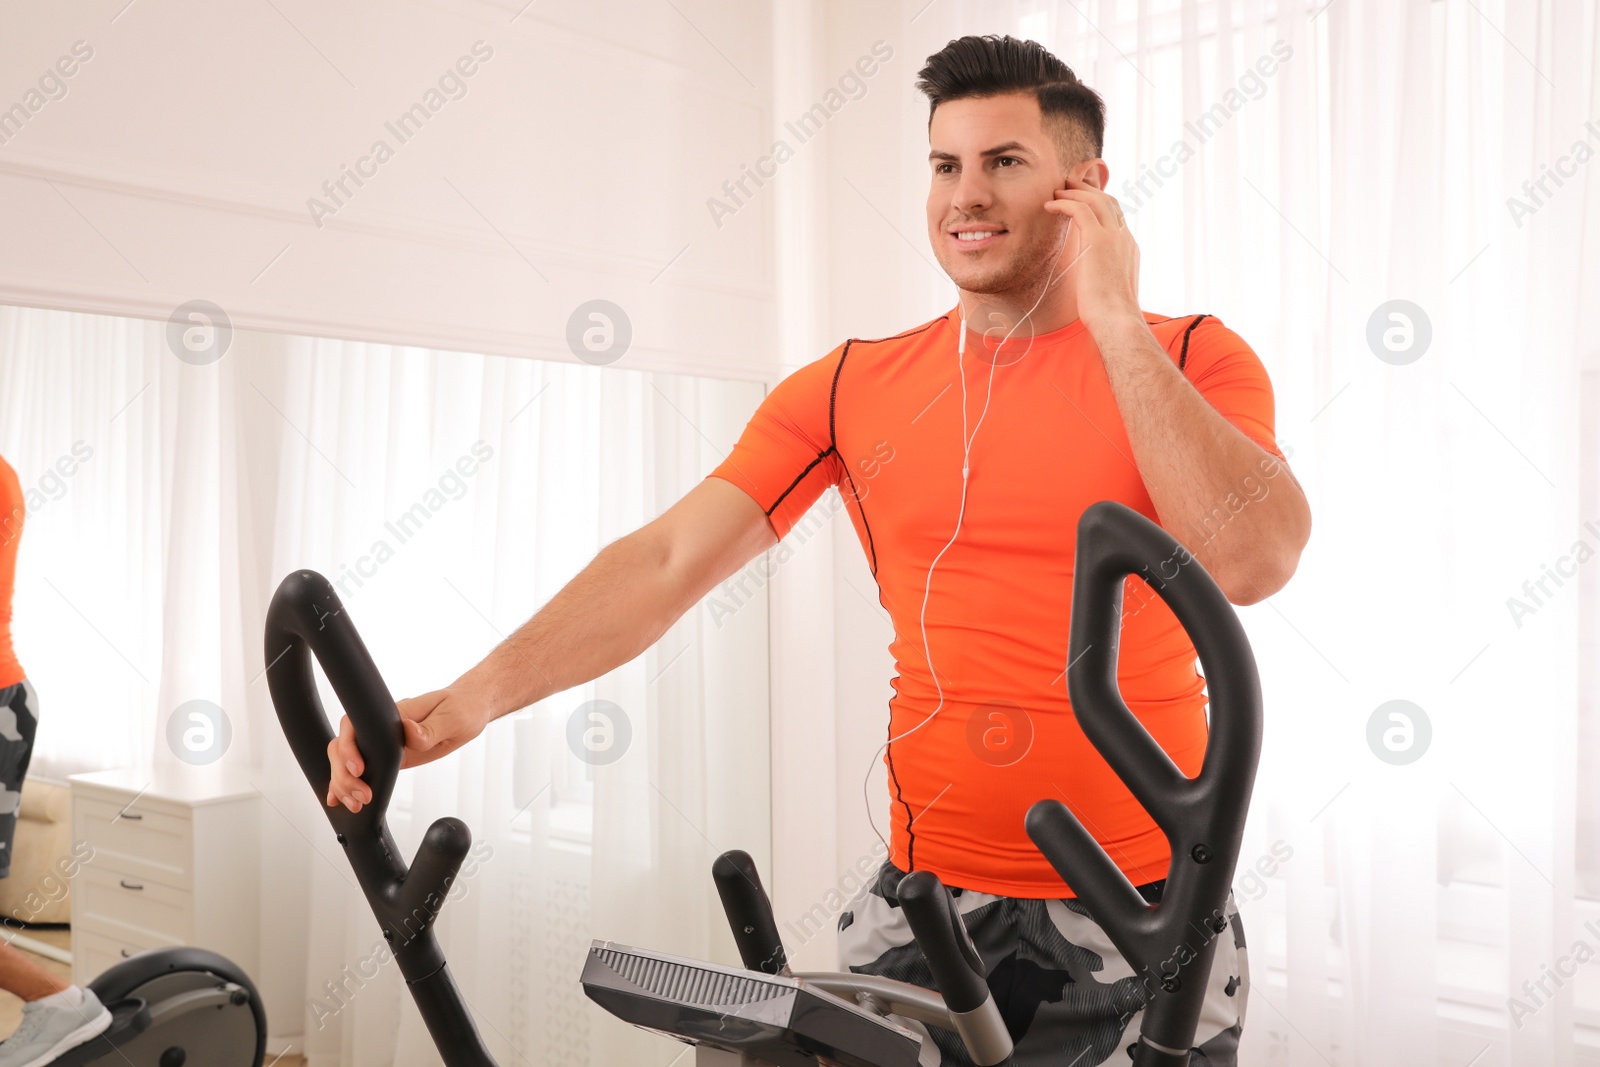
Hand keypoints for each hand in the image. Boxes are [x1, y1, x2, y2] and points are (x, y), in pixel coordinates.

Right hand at [324, 683, 495, 812]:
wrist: (469, 710)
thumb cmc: (461, 708)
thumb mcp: (452, 718)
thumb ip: (429, 729)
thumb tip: (409, 732)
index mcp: (392, 715)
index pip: (355, 725)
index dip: (349, 748)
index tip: (358, 769)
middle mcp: (381, 728)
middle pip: (342, 746)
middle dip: (344, 774)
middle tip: (362, 796)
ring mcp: (381, 743)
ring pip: (345, 760)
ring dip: (343, 783)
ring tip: (356, 804)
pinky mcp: (388, 757)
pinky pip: (359, 768)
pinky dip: (345, 782)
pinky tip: (338, 798)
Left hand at [1044, 176, 1141, 332]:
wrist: (1116, 320)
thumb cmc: (1108, 314)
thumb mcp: (1107, 288)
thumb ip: (1101, 275)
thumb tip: (1089, 281)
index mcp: (1128, 248)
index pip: (1116, 216)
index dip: (1098, 204)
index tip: (1080, 201)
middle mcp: (1124, 238)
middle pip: (1108, 201)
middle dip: (1087, 190)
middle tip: (1067, 185)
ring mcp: (1114, 237)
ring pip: (1095, 199)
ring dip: (1074, 192)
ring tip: (1056, 191)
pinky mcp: (1098, 240)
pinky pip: (1080, 209)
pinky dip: (1064, 203)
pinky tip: (1050, 205)